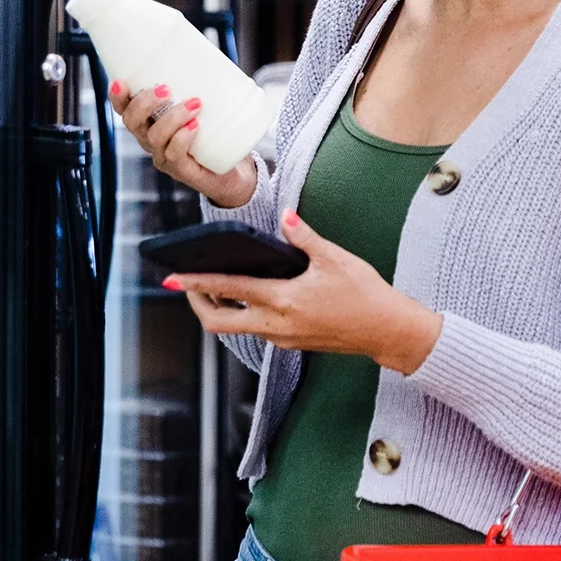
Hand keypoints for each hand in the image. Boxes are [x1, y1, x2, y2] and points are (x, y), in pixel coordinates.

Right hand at [109, 80, 257, 208]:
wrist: (234, 172)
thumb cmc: (217, 134)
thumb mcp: (207, 106)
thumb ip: (202, 83)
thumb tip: (209, 51)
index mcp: (150, 124)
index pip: (125, 110)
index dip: (117, 97)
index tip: (120, 81)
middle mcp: (151, 142)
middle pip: (132, 123)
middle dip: (144, 103)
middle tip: (166, 88)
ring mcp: (165, 158)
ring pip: (154, 138)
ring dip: (171, 117)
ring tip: (195, 103)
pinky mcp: (183, 172)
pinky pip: (174, 156)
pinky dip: (182, 138)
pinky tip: (195, 127)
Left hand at [163, 211, 443, 374]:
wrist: (388, 331)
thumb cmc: (365, 294)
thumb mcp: (335, 258)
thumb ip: (304, 237)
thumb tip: (285, 216)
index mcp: (284, 300)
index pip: (229, 290)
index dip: (196, 283)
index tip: (172, 278)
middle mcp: (277, 325)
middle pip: (220, 323)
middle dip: (198, 304)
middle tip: (186, 286)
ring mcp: (284, 339)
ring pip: (238, 328)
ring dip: (222, 310)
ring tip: (215, 286)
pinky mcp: (294, 343)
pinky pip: (258, 330)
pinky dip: (245, 314)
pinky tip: (252, 296)